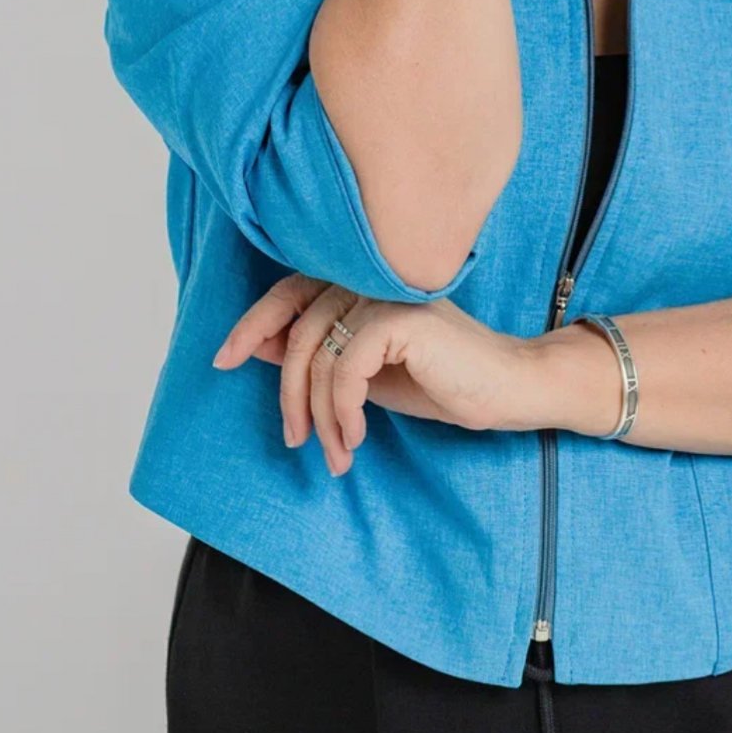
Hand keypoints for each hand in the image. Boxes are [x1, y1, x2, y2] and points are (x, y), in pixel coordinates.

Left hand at [211, 273, 540, 475]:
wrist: (507, 389)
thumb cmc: (441, 381)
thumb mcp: (365, 375)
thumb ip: (320, 356)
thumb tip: (258, 347)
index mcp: (359, 283)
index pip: (290, 292)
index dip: (253, 323)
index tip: (223, 360)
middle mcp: (370, 279)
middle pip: (299, 328)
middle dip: (287, 391)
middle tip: (295, 440)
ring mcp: (388, 294)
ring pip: (319, 352)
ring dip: (320, 414)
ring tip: (337, 453)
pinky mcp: (403, 319)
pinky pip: (347, 367)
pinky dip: (344, 409)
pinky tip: (358, 437)